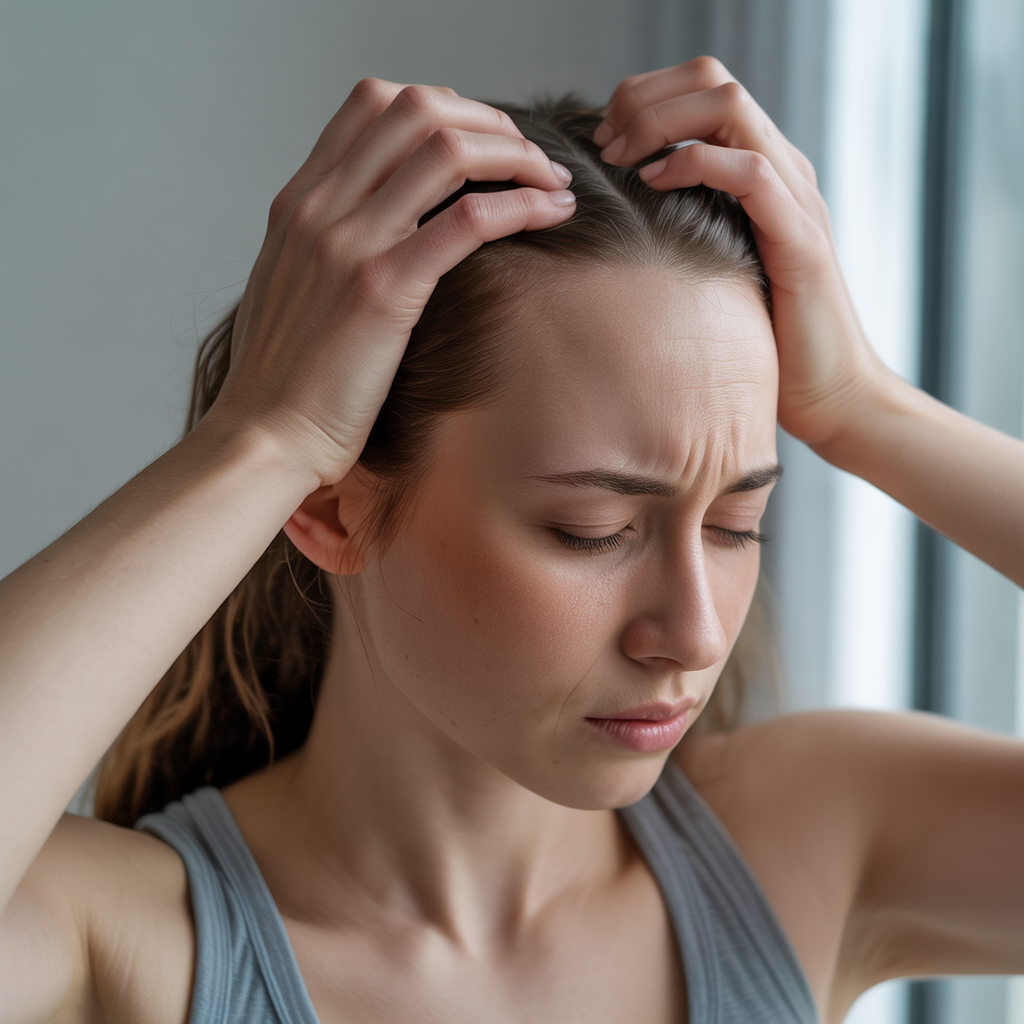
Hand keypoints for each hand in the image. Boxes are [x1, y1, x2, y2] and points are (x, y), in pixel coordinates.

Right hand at [212, 80, 575, 486]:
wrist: (265, 434)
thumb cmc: (284, 377)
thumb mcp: (292, 287)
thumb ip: (327, 243)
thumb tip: (374, 226)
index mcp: (299, 201)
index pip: (374, 103)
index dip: (443, 106)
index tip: (484, 142)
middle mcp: (321, 207)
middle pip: (418, 109)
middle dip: (490, 121)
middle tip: (529, 158)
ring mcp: (350, 243)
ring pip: (448, 150)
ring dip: (517, 155)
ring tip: (552, 181)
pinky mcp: (383, 289)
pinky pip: (468, 219)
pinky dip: (521, 204)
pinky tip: (553, 213)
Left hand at [595, 58, 888, 451]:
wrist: (828, 392)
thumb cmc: (762, 342)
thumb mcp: (709, 271)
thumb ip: (681, 231)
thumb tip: (616, 226)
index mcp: (759, 171)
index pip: (703, 90)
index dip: (644, 97)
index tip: (602, 139)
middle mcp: (780, 169)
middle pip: (711, 81)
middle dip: (644, 97)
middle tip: (603, 142)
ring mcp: (794, 197)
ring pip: (729, 108)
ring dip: (661, 120)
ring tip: (620, 156)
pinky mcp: (799, 235)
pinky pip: (750, 170)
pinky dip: (695, 164)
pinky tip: (654, 183)